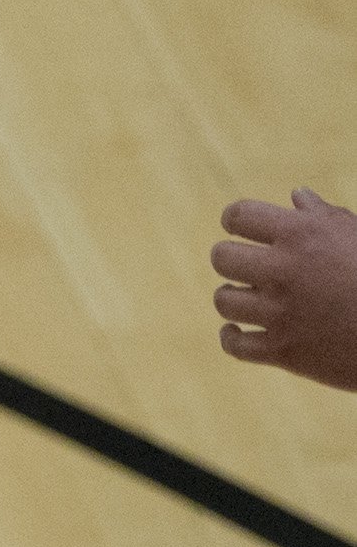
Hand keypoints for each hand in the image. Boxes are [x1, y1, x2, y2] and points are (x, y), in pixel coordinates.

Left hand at [216, 188, 356, 390]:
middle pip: (221, 257)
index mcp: (302, 235)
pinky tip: (239, 331)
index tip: (241, 229)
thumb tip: (297, 195)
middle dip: (234, 260)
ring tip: (250, 298)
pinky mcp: (285, 351)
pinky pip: (235, 345)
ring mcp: (282, 313)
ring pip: (224, 301)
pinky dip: (232, 338)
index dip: (236, 221)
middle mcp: (285, 270)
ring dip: (235, 298)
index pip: (238, 215)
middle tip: (250, 267)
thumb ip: (325, 216)